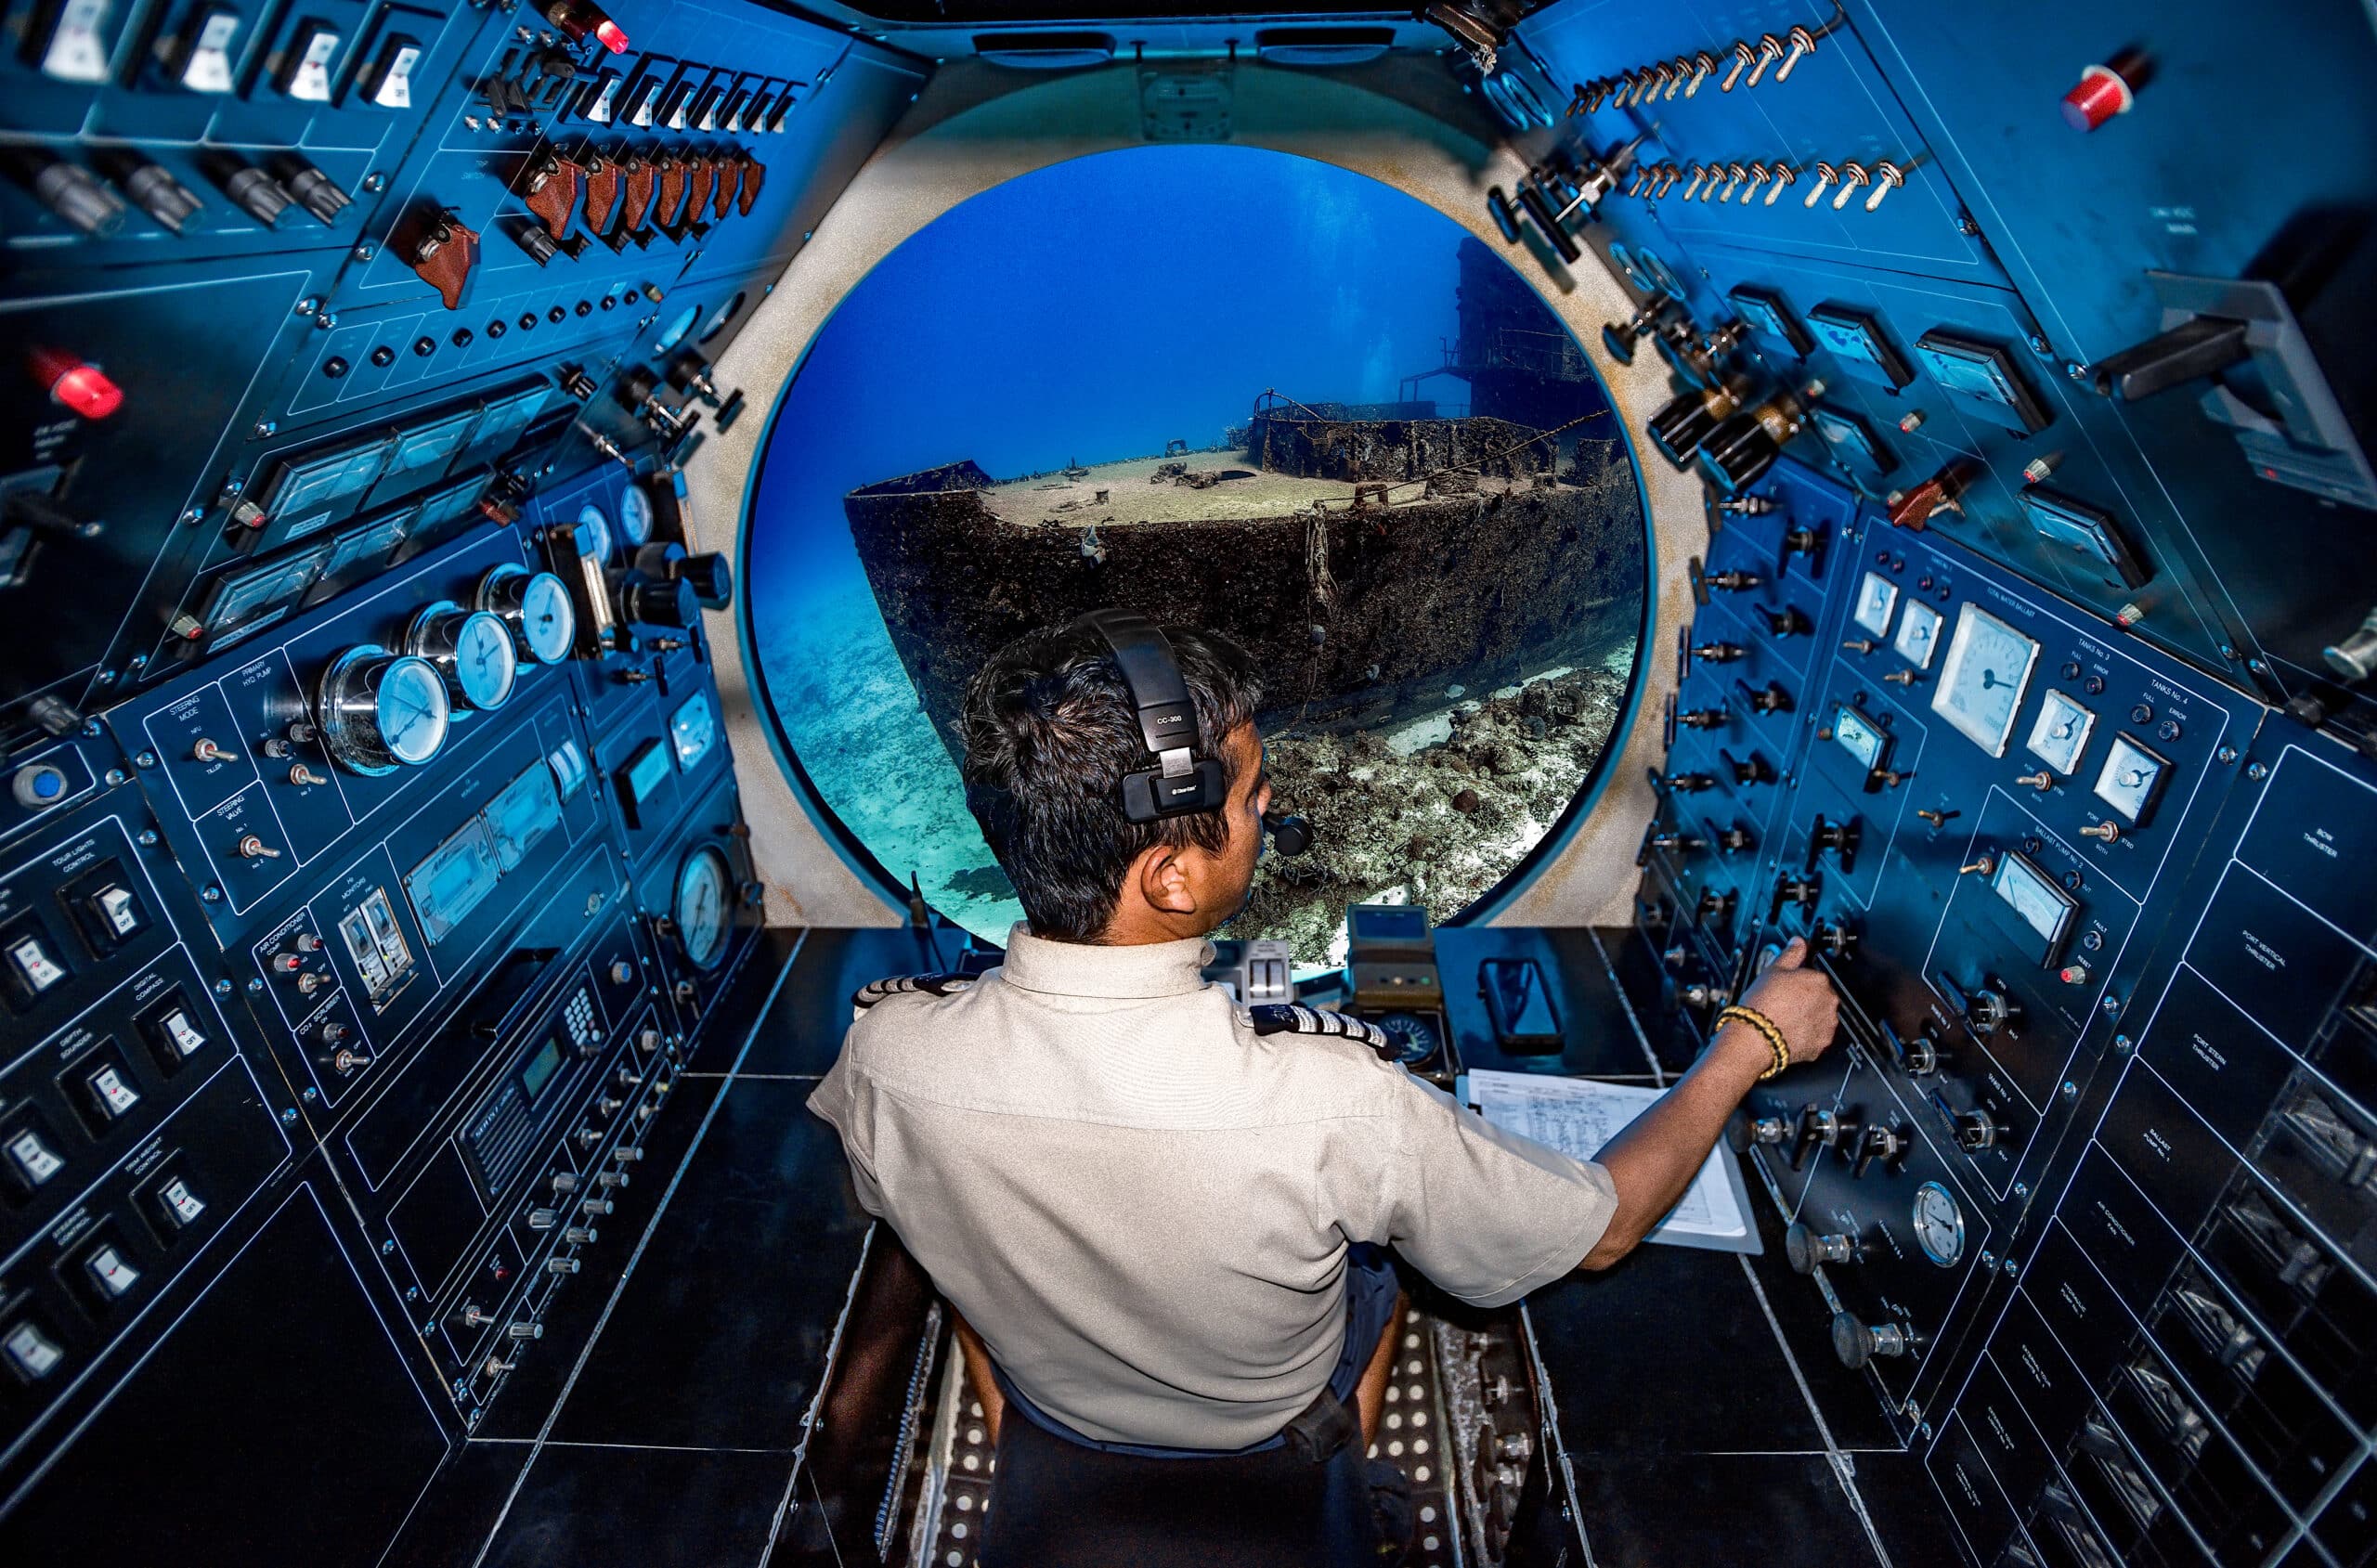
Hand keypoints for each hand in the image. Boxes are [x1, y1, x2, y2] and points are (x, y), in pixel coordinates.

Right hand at [1737, 939, 1839, 1066]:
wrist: (1756, 1037)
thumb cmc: (1762, 1004)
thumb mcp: (1773, 970)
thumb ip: (1791, 953)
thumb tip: (1798, 942)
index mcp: (1819, 980)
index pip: (1816, 976)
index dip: (1800, 982)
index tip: (1789, 987)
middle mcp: (1829, 1001)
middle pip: (1822, 996)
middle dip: (1808, 999)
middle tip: (1786, 1003)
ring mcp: (1827, 1023)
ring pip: (1822, 1016)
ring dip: (1810, 1016)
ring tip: (1788, 1018)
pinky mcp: (1822, 1043)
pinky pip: (1819, 1036)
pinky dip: (1809, 1034)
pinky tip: (1791, 1031)